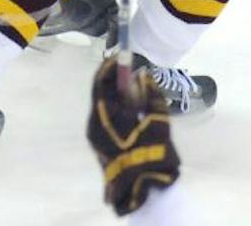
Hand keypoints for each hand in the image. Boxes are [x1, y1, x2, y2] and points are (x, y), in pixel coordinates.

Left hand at [86, 56, 180, 215]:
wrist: (143, 193)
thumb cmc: (152, 158)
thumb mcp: (158, 124)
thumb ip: (152, 97)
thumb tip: (144, 74)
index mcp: (102, 118)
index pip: (100, 83)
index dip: (110, 68)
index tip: (122, 56)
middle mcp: (93, 124)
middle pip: (101, 93)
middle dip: (115, 80)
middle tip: (131, 70)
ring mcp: (94, 135)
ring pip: (103, 105)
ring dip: (117, 94)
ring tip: (135, 87)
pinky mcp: (99, 144)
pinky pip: (106, 118)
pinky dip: (117, 108)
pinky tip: (133, 107)